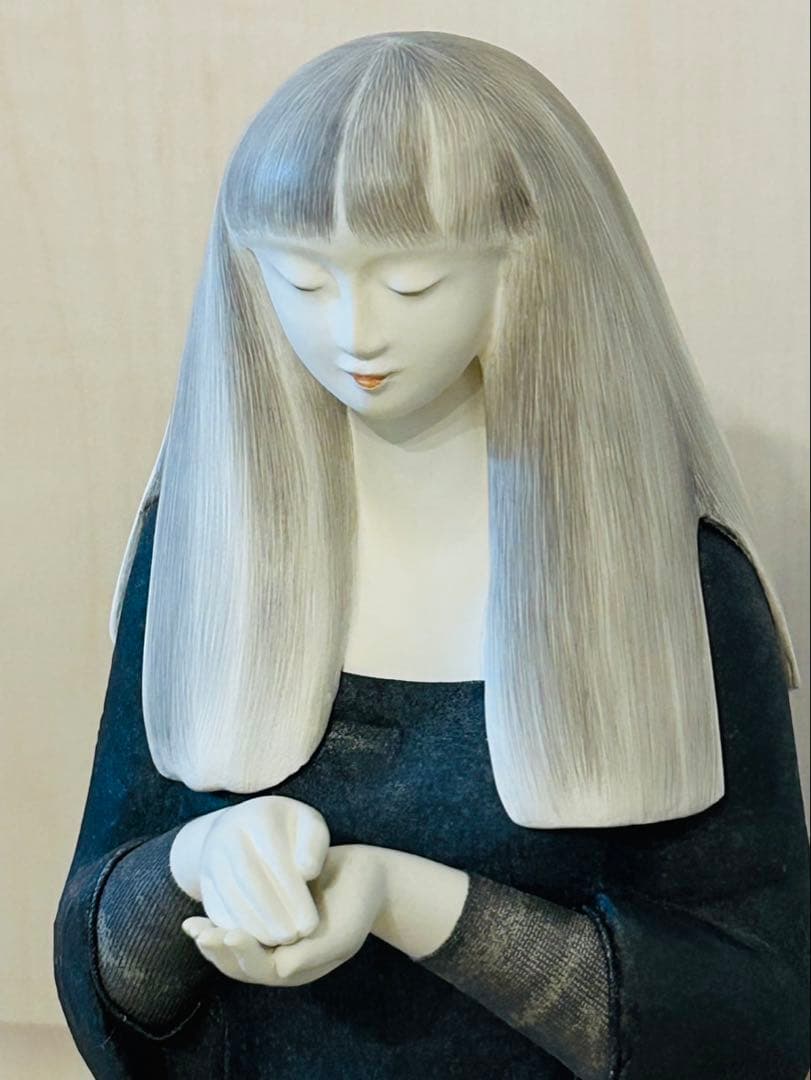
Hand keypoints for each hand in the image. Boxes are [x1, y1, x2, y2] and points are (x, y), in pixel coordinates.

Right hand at [173, 796, 330, 946]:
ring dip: (253, 924)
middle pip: (247, 875)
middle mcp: (228, 832)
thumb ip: (313, 845)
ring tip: (278, 942)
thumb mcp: (309, 826)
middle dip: (271, 911)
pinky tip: (256, 942)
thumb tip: (306, 872)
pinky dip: (235, 927)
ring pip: (228, 893)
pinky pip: (215, 907)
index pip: (273, 856)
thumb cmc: (290, 830)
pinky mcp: (204, 880)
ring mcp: (211, 857)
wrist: (245, 827)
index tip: (311, 922)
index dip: (292, 892)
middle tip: (294, 937)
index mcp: (259, 816)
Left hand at [182, 844, 386, 985]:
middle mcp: (281, 959)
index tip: (229, 934)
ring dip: (213, 940)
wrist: (366, 877)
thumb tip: (279, 971)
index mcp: (299, 967)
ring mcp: (273, 939)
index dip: (243, 955)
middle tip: (199, 932)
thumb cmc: (358, 905)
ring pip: (234, 949)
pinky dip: (221, 920)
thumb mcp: (343, 934)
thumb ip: (313, 955)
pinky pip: (240, 925)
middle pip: (240, 965)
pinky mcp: (268, 917)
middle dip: (218, 950)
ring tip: (192, 926)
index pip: (262, 969)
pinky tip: (203, 911)